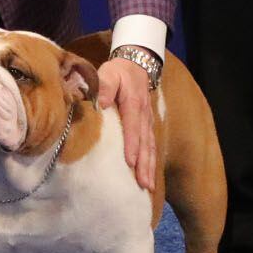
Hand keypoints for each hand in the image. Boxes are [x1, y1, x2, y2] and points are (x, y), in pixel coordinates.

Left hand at [95, 58, 158, 190]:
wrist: (136, 66)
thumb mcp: (109, 73)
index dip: (132, 144)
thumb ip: (105, 87)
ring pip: (150, 147)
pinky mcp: (148, 126)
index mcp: (133, 103)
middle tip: (143, 184)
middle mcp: (144, 115)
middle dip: (144, 164)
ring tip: (148, 186)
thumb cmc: (118, 72)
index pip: (132, 126)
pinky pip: (151, 146)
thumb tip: (101, 103)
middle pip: (145, 143)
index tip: (130, 162)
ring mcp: (148, 122)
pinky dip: (151, 163)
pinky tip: (149, 177)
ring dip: (149, 167)